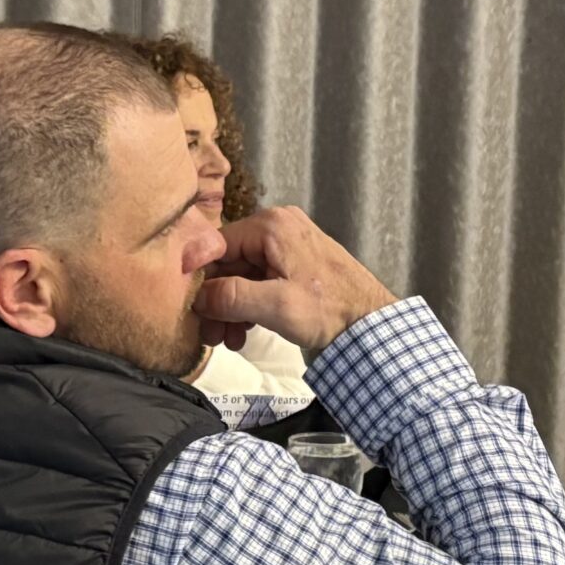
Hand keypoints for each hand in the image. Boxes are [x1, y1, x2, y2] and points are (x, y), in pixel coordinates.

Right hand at [193, 206, 398, 356]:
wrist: (371, 326)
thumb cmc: (332, 311)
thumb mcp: (276, 305)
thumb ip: (231, 297)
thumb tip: (198, 298)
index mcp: (271, 225)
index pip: (215, 247)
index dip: (200, 281)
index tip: (193, 312)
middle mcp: (277, 227)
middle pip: (227, 263)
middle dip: (217, 301)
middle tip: (211, 335)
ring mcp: (286, 245)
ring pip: (241, 275)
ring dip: (230, 308)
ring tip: (229, 339)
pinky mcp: (293, 264)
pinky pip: (258, 281)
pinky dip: (248, 306)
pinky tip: (244, 332)